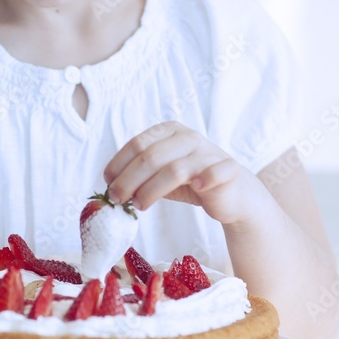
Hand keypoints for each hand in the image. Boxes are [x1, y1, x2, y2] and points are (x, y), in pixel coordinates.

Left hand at [103, 121, 269, 227]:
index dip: (119, 164)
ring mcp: (208, 153)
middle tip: (117, 199)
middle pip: (151, 157)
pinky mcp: (227, 169)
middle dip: (128, 180)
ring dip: (151, 190)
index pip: (138, 144)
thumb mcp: (161, 174)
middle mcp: (188, 137)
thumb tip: (110, 187)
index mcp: (170, 131)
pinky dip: (204, 180)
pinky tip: (196, 189)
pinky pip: (214, 173)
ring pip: (174, 170)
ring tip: (139, 206)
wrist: (232, 193)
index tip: (107, 183)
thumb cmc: (191, 181)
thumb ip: (140, 175)